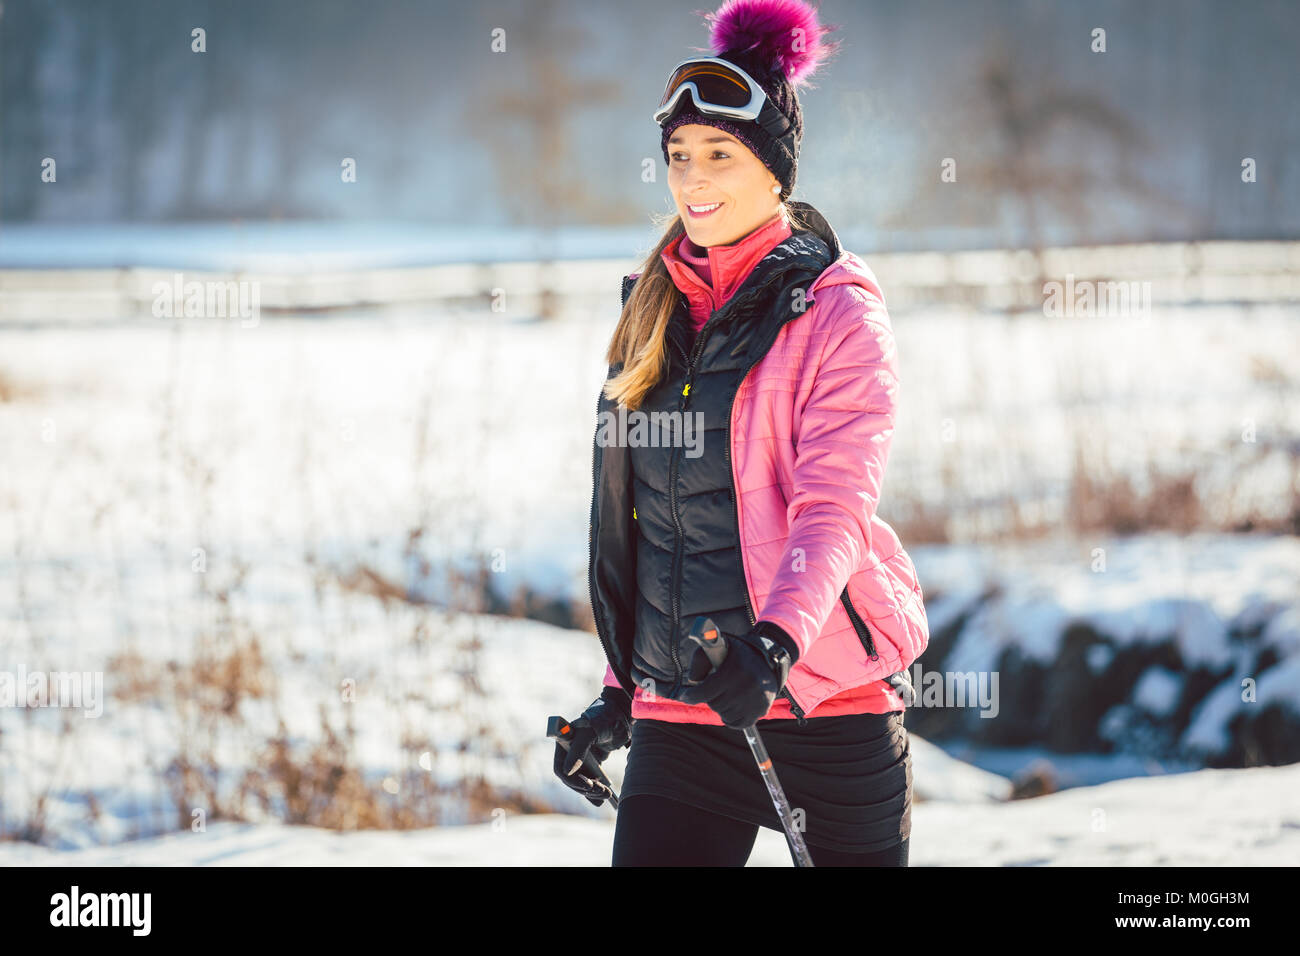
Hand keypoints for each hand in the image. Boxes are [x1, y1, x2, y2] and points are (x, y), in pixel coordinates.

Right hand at [552, 686, 632, 806]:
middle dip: (586, 788)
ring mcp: (581, 759)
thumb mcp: (590, 732)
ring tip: (606, 794)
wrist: (620, 714)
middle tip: (602, 791)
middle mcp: (570, 753)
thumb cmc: (602, 718)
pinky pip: (591, 782)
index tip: (588, 785)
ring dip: (592, 792)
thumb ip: (578, 750)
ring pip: (582, 782)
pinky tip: (601, 800)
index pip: (560, 767)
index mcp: (564, 743)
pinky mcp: (593, 764)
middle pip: (572, 778)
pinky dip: (595, 792)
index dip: (572, 780)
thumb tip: (567, 772)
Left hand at [675, 623, 795, 728]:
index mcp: (735, 669)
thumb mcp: (717, 648)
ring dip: (721, 707)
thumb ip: (699, 661)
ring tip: (726, 694)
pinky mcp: (762, 710)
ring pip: (725, 715)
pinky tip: (733, 706)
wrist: (767, 661)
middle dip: (710, 697)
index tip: (684, 696)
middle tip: (714, 689)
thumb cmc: (735, 655)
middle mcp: (747, 685)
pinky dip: (731, 718)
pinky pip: (737, 724)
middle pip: (714, 704)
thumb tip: (693, 681)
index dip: (691, 696)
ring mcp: (756, 699)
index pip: (705, 692)